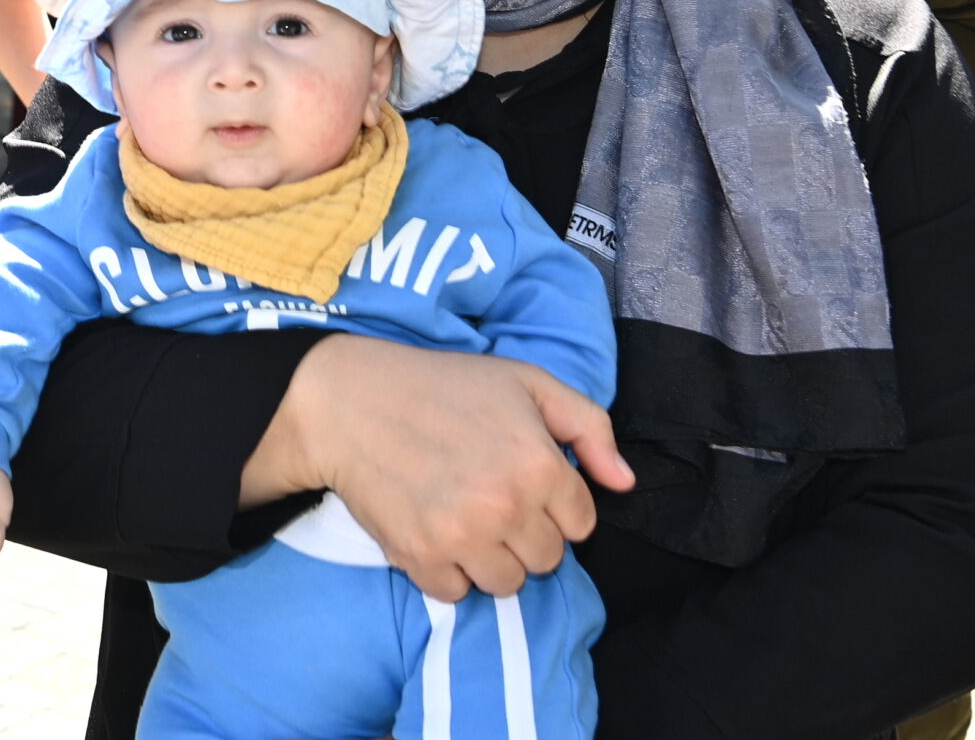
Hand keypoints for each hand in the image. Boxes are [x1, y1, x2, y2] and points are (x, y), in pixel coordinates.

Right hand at [249, 337, 631, 601]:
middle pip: (547, 559)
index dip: (554, 501)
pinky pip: (457, 593)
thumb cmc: (443, 385)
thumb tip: (625, 483)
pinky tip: (435, 530)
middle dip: (526, 532)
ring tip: (464, 517)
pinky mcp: (420, 557)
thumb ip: (589, 426)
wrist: (350, 400)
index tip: (522, 479)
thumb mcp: (526, 381)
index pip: (581, 523)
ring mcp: (462, 536)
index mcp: (540, 463)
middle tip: (488, 495)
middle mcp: (507, 506)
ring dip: (492, 558)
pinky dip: (449, 571)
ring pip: (508, 585)